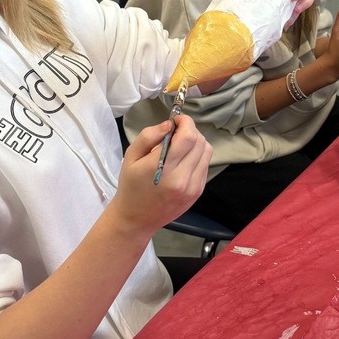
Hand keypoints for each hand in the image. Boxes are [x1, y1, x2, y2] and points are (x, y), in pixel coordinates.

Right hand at [114, 115, 211, 233]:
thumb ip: (149, 136)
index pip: (188, 137)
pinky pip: (205, 165)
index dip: (186, 122)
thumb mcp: (131, 156)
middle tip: (176, 133)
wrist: (136, 219)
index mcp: (164, 168)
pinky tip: (183, 161)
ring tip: (181, 146)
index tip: (177, 120)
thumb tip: (169, 125)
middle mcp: (182, 178)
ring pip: (207, 152)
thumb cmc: (131, 186)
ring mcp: (193, 187)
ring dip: (196, 142)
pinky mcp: (198, 192)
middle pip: (200, 142)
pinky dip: (197, 156)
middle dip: (190, 130)